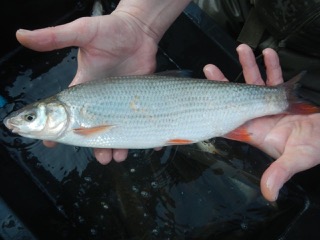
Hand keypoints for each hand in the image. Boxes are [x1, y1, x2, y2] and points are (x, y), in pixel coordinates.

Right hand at [16, 12, 158, 163]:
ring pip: (115, 130)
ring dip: (116, 146)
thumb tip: (21, 35)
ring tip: (118, 157)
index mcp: (83, 88)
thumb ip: (55, 37)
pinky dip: (145, 135)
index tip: (50, 144)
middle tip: (100, 157)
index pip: (65, 113)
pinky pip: (141, 121)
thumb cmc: (110, 30)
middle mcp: (100, 100)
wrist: (139, 31)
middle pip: (93, 129)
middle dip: (94, 146)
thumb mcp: (82, 32)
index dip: (57, 130)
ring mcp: (120, 102)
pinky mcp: (137, 101)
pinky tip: (150, 144)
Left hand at [204, 44, 319, 201]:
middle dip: (223, 82)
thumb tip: (269, 194)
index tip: (202, 96)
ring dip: (248, 66)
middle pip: (235, 98)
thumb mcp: (297, 159)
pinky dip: (273, 66)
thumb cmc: (315, 148)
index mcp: (255, 132)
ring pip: (255, 83)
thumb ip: (280, 172)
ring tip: (241, 49)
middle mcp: (258, 117)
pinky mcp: (284, 97)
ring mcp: (270, 106)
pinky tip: (269, 54)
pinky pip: (276, 78)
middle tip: (209, 68)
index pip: (229, 120)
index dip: (215, 109)